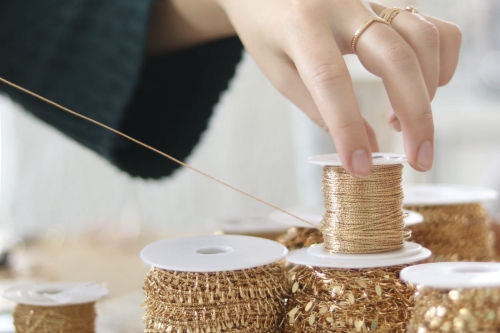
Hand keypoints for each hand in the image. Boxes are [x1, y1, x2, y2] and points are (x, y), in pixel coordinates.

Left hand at [216, 0, 460, 176]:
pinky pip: (431, 26)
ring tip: (400, 123)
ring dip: (426, 90)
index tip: (359, 167)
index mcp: (302, 25)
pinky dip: (440, 60)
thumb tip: (363, 149)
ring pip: (422, 38)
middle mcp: (342, 6)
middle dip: (416, 115)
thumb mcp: (280, 71)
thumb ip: (319, 108)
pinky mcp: (388, 2)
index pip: (330, 79)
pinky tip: (422, 86)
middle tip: (419, 160)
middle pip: (395, 57)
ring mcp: (370, 0)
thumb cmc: (267, 30)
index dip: (348, 128)